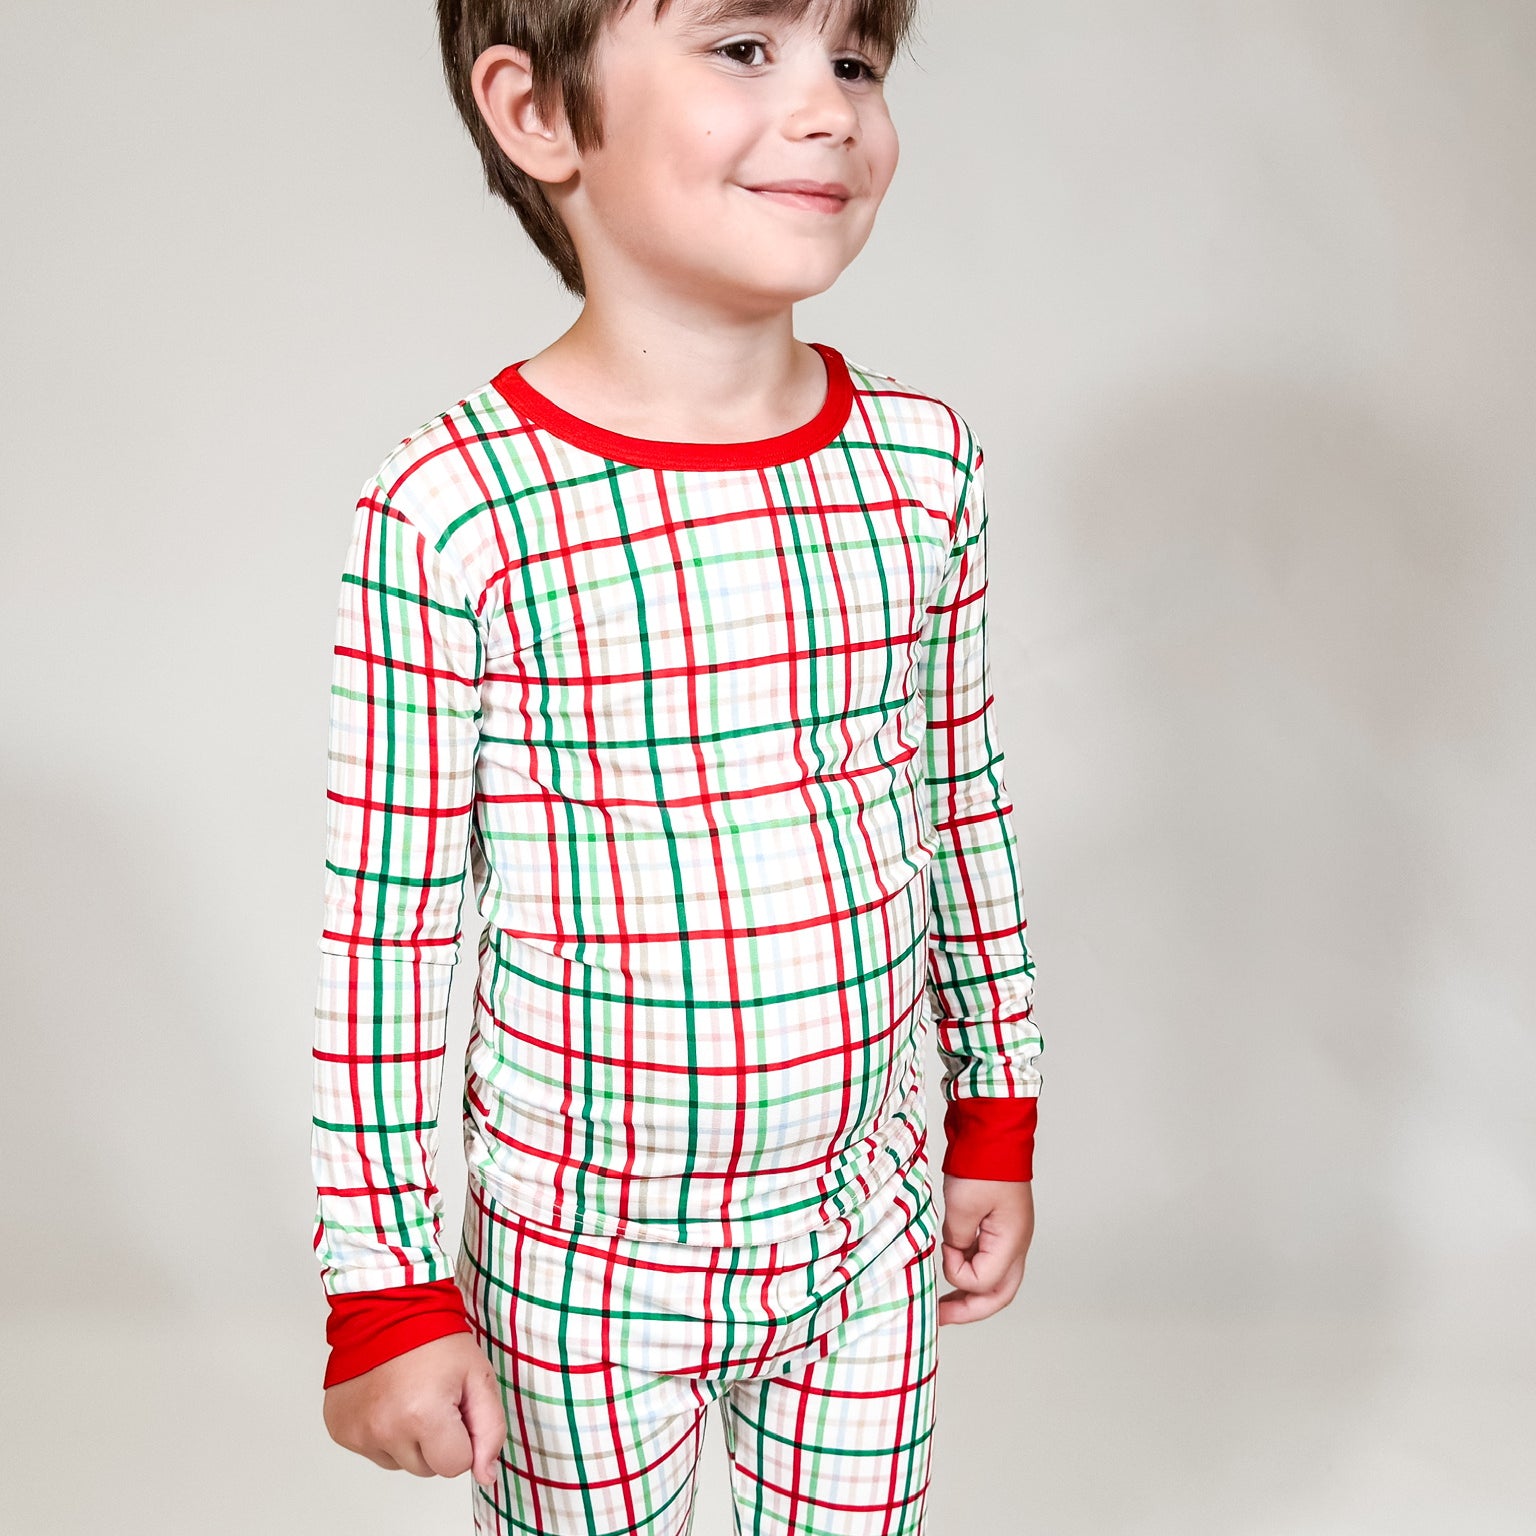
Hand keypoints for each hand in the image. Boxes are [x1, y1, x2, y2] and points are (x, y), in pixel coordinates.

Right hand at [322, 1332, 506, 1489]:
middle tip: (433, 1396)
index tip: (456, 1406)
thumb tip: (485, 1474)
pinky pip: (373, 1450)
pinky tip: (388, 1397)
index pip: (455, 1466)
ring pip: (399, 1462)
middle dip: (436, 1439)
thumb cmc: (435, 1337)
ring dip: (407, 1437)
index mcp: (423, 1416)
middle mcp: (385, 1429)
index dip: (463, 1437)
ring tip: (409, 1394)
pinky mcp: (341, 1430)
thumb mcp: (479, 1376)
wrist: (387, 1309)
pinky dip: (383, 1430)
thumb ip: (490, 1430)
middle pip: (426, 1468)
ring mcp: (359, 1432)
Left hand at [937, 1174, 1033, 1324]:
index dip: (957, 1271)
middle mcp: (1015, 1244)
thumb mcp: (962, 1205)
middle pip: (998, 1294)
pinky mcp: (997, 1225)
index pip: (983, 1281)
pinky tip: (951, 1267)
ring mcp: (1008, 1235)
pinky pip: (986, 1259)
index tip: (944, 1247)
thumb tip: (952, 1252)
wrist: (994, 1132)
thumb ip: (956, 1238)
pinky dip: (968, 1269)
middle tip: (941, 1318)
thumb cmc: (983, 1165)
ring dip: (969, 1293)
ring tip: (943, 1305)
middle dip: (969, 1310)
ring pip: (994, 1279)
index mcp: (1012, 1242)